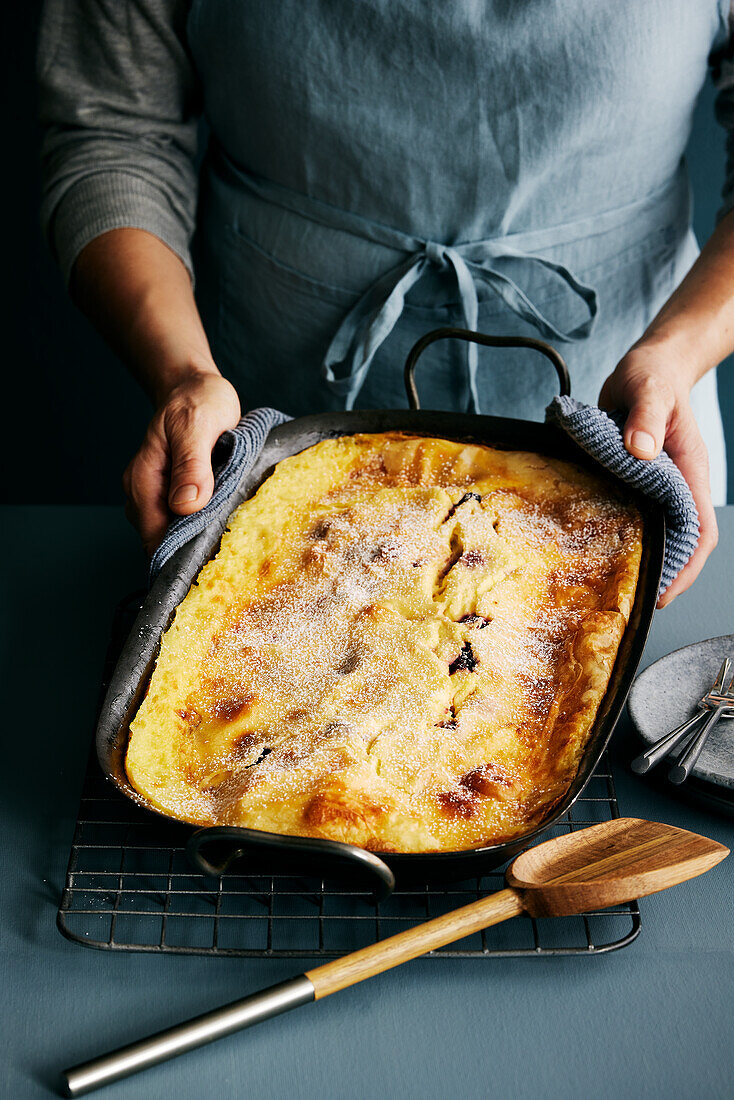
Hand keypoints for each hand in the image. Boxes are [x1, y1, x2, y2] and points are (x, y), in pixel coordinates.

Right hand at [123, 369, 240, 555]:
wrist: (195, 386)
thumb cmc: (196, 401)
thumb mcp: (197, 426)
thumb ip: (191, 465)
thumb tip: (186, 505)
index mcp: (143, 479)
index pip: (153, 535)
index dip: (179, 551)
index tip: (209, 557)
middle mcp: (144, 492)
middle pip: (162, 540)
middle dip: (192, 548)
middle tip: (227, 548)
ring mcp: (158, 495)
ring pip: (174, 533)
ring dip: (199, 537)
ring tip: (228, 534)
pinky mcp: (174, 494)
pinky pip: (185, 521)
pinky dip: (203, 524)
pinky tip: (223, 520)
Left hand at [599, 341, 717, 608]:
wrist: (648, 365)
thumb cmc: (655, 375)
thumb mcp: (649, 389)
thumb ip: (646, 417)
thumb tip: (640, 449)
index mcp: (689, 471)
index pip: (698, 531)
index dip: (685, 566)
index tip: (663, 593)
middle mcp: (674, 484)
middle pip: (676, 541)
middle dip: (658, 573)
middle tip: (626, 599)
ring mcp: (653, 483)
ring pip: (652, 530)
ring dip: (636, 555)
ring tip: (607, 581)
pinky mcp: (631, 478)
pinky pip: (629, 511)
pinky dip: (615, 529)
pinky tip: (590, 542)